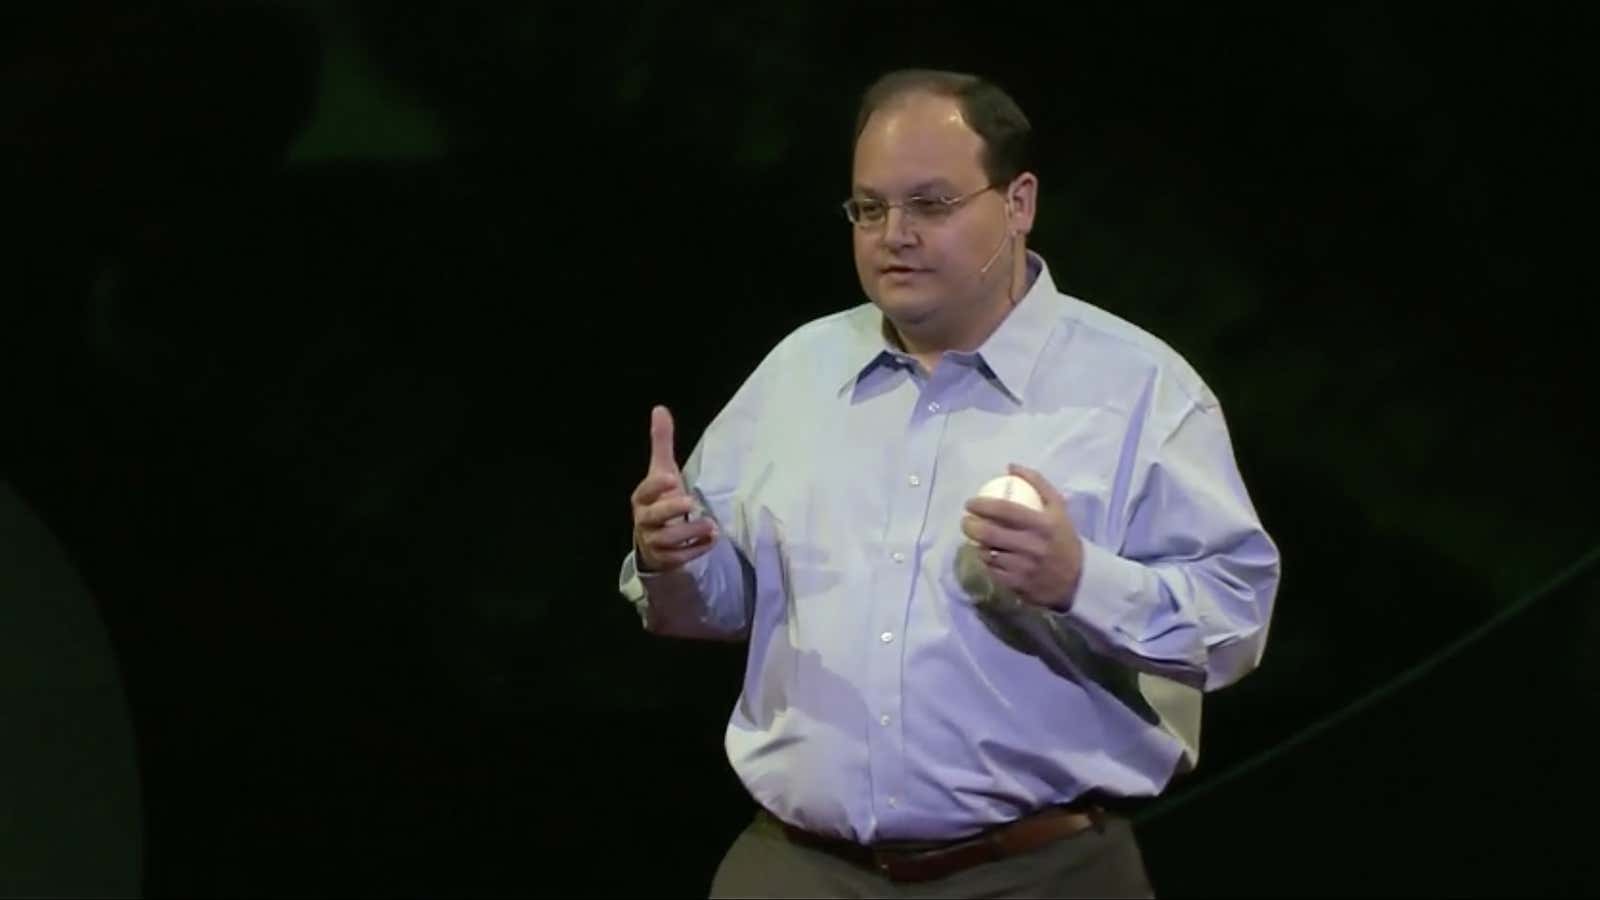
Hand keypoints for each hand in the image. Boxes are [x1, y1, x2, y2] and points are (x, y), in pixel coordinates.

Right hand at [631, 405, 717, 571]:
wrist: (653, 541)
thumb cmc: (660, 500)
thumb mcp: (662, 471)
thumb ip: (661, 443)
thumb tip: (660, 409)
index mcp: (642, 498)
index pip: (644, 491)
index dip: (656, 486)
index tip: (671, 478)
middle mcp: (644, 521)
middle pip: (654, 517)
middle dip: (671, 510)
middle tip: (691, 503)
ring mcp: (654, 542)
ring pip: (668, 540)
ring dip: (691, 533)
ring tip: (711, 526)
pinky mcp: (666, 559)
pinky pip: (680, 557)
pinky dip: (696, 550)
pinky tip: (712, 541)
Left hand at [961, 464, 1083, 610]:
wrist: (1078, 580)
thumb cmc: (1063, 539)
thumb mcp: (1058, 509)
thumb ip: (1038, 484)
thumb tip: (1011, 466)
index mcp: (1042, 524)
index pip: (1004, 510)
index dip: (982, 505)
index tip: (970, 503)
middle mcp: (1032, 546)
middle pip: (989, 533)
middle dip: (970, 525)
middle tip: (966, 521)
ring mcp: (1024, 568)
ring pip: (988, 553)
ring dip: (977, 544)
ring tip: (976, 538)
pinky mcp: (1018, 585)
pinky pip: (992, 571)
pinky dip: (986, 562)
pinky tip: (986, 555)